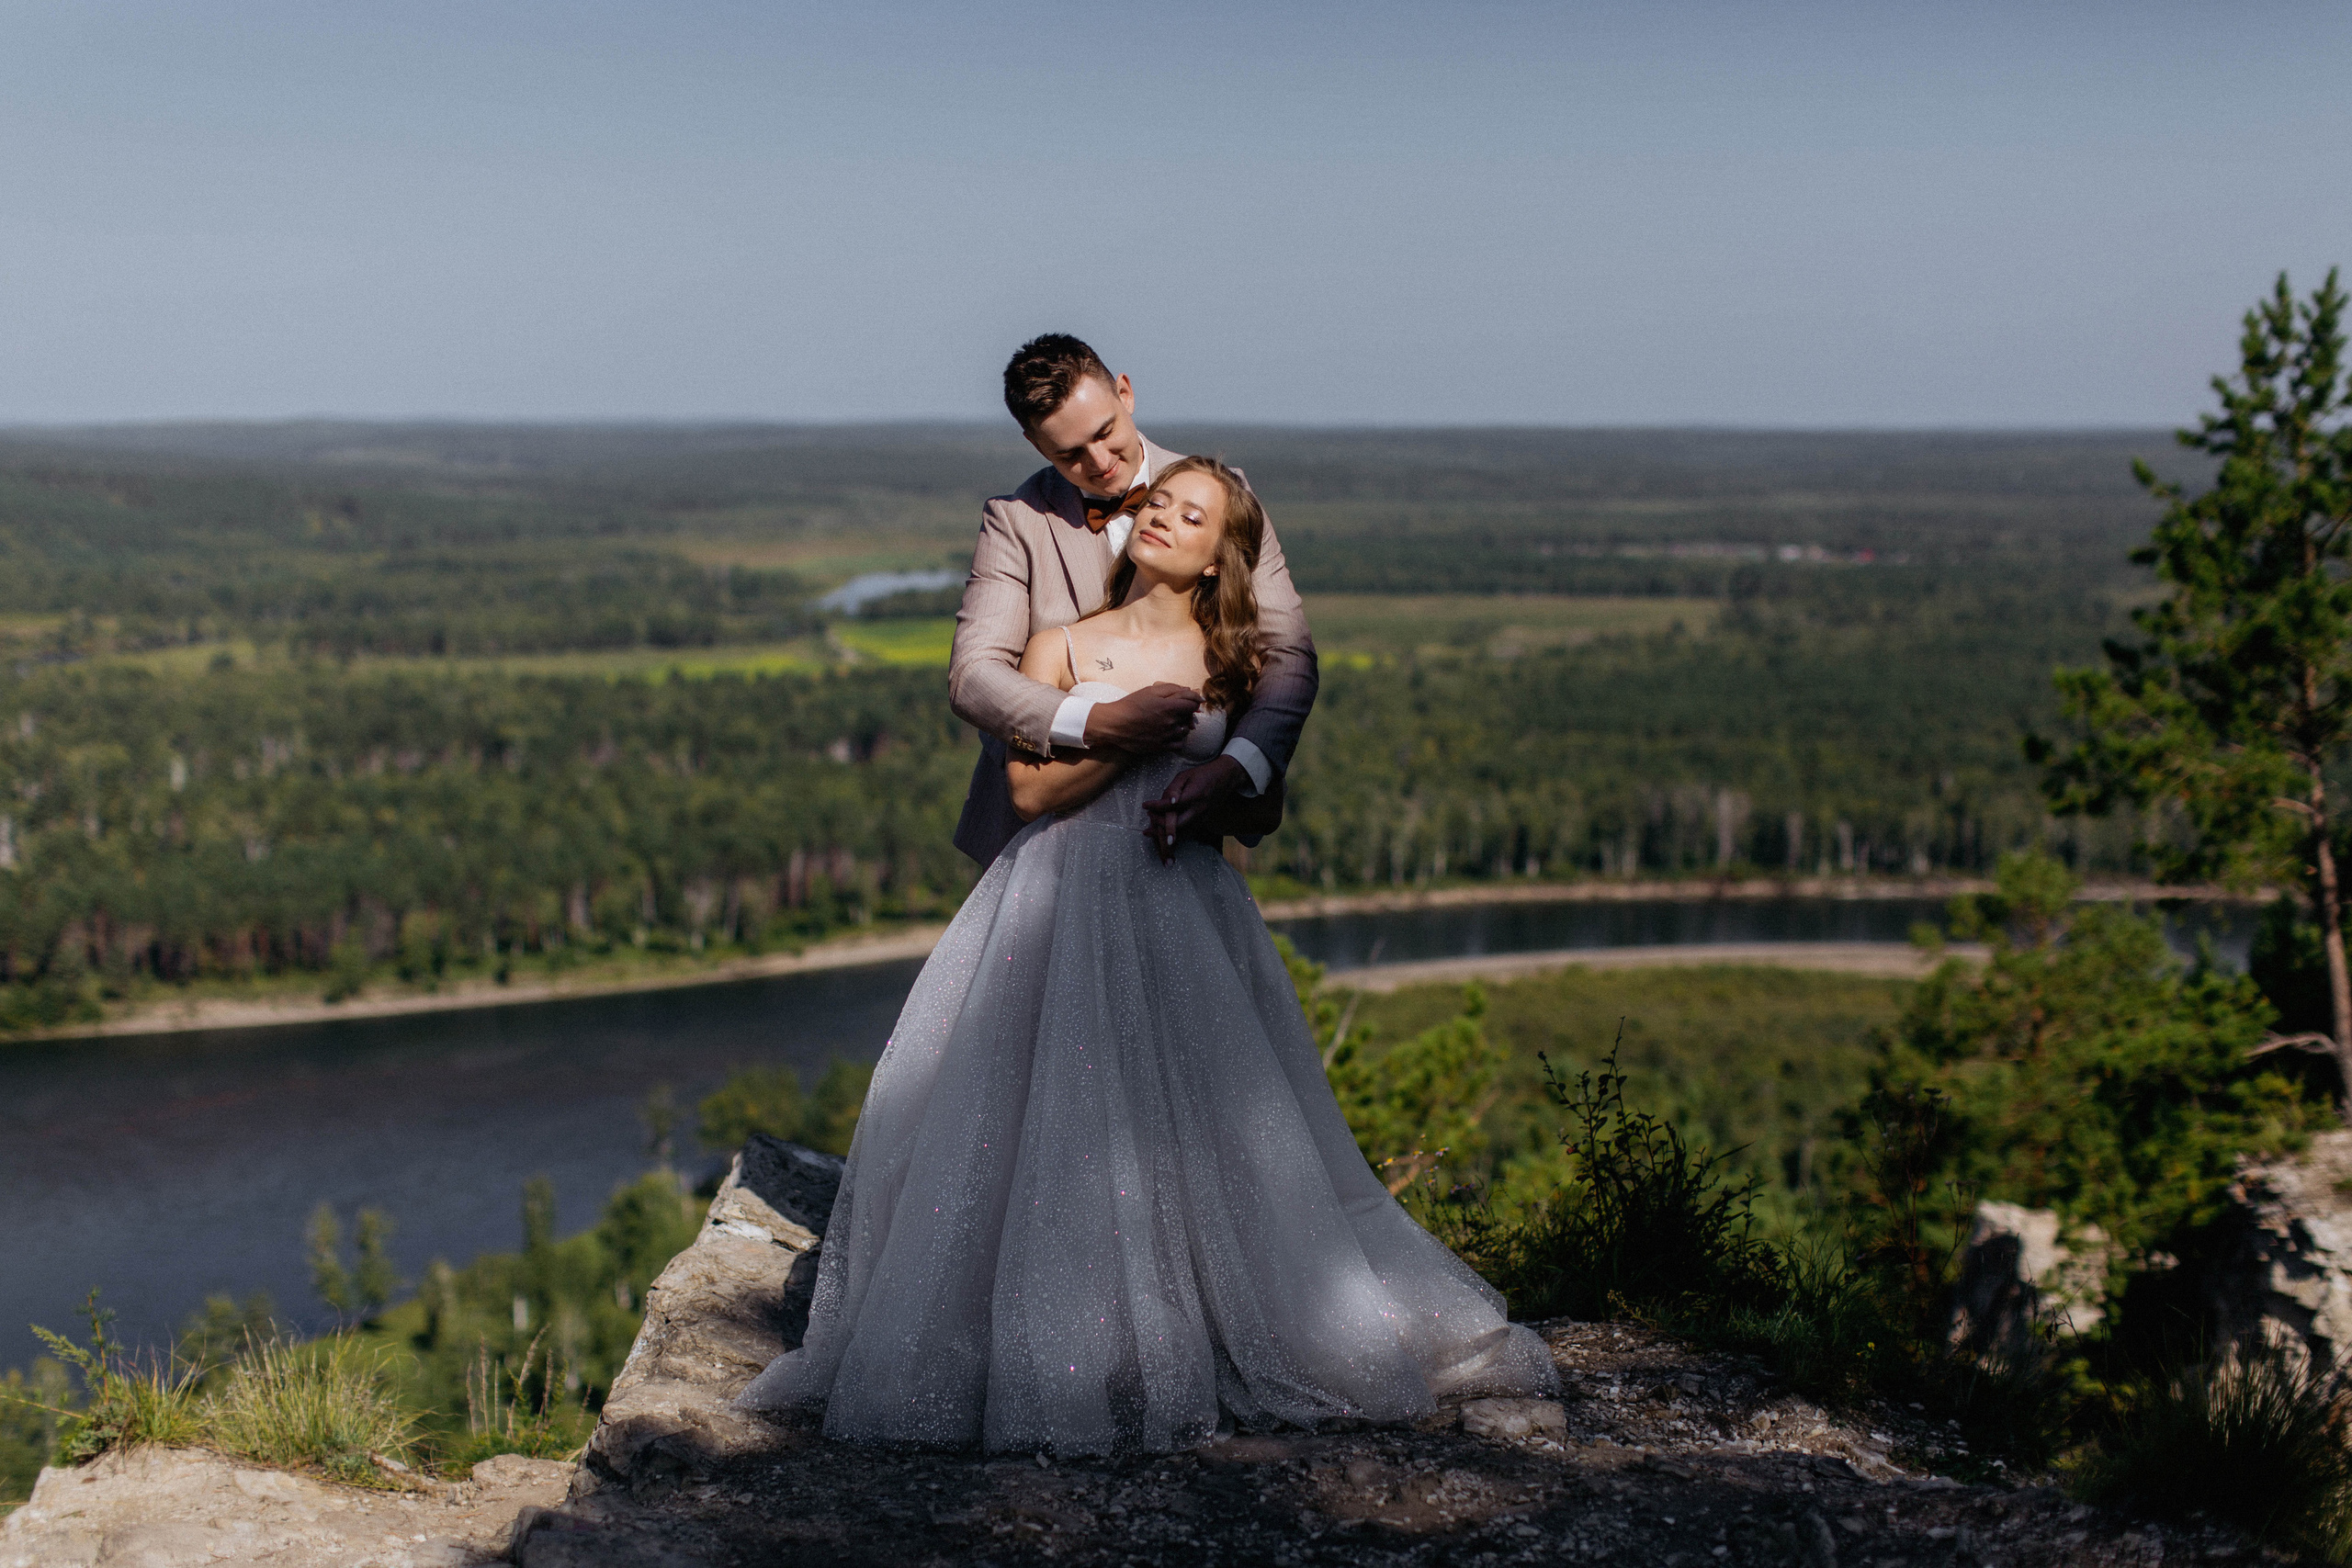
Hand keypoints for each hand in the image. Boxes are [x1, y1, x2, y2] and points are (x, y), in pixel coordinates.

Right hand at [1082, 683, 1199, 755]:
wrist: (1114, 724)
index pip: (1192, 703)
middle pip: (1189, 716)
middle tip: (1182, 707)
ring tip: (1175, 720)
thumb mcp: (1150, 690)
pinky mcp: (1160, 747)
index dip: (1196, 700)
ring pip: (1185, 730)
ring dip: (1184, 724)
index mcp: (1169, 707)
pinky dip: (1179, 738)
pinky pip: (1178, 744)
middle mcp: (1170, 723)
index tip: (1197, 699)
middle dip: (1188, 711)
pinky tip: (1172, 733)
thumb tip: (1189, 690)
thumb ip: (1172, 689)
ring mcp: (1166, 736)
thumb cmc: (1130, 705)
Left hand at [1141, 755, 1247, 863]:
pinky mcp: (1203, 821)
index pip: (1173, 806)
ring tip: (1149, 832)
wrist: (1224, 778)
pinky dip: (1174, 835)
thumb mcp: (1185, 776)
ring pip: (1183, 833)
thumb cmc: (1201, 774)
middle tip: (1148, 820)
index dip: (1157, 807)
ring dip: (1165, 835)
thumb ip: (1173, 789)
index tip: (1145, 805)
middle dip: (1160, 826)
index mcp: (1194, 796)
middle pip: (1178, 825)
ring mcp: (1202, 817)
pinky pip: (1187, 832)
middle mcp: (1199, 810)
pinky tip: (1162, 835)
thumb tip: (1162, 802)